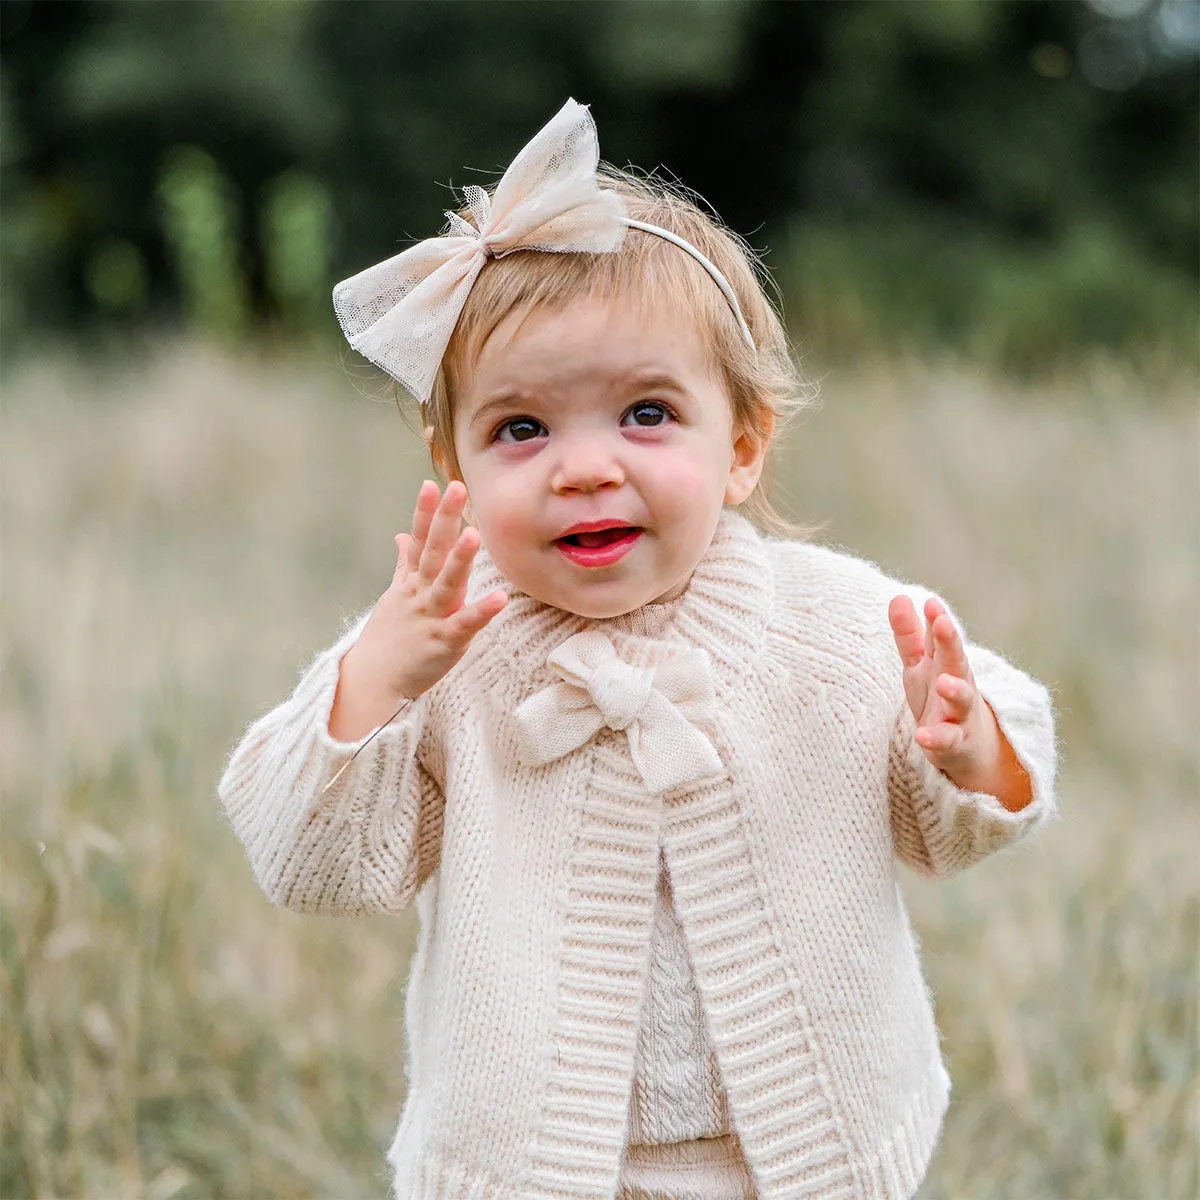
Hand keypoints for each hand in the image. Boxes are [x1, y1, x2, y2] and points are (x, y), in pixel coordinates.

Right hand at [328, 480, 507, 739]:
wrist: (372, 683)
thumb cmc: (389, 638)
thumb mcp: (395, 597)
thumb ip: (403, 564)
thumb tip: (403, 535)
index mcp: (411, 582)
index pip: (419, 540)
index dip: (427, 513)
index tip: (433, 484)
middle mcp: (419, 594)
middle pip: (432, 551)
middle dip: (444, 520)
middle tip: (457, 488)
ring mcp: (430, 617)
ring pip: (446, 583)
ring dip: (460, 559)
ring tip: (475, 535)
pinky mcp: (443, 642)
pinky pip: (464, 624)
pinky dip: (481, 611)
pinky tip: (500, 598)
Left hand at [887, 593, 1005, 792]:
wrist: (967, 746)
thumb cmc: (939, 697)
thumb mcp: (921, 665)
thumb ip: (910, 635)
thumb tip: (899, 596)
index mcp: (945, 663)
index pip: (940, 638)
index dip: (936, 620)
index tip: (930, 602)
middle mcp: (956, 683)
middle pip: (955, 660)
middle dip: (950, 641)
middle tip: (943, 622)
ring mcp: (958, 713)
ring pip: (961, 700)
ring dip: (955, 690)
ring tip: (944, 683)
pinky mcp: (954, 742)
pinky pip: (946, 740)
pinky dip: (936, 738)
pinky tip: (922, 736)